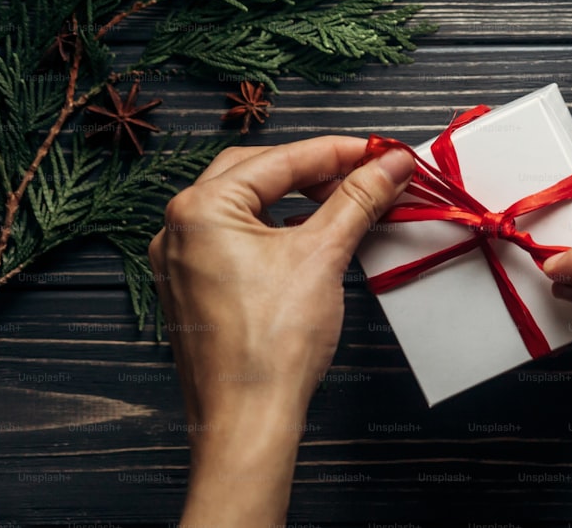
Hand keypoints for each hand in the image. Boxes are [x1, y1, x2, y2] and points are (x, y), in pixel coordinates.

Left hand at [148, 137, 413, 527]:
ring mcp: (184, 261)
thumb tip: (390, 165)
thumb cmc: (272, 345)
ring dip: (296, 199)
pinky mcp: (197, 288)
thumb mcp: (324, 255)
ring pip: (247, 207)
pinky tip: (311, 238)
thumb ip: (358, 199)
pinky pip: (239, 239)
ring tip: (344, 204)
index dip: (339, 152)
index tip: (382, 152)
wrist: (249, 419)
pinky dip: (278, 230)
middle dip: (314, 170)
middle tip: (365, 174)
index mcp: (200, 209)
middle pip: (257, 174)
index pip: (281, 160)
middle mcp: (181, 228)